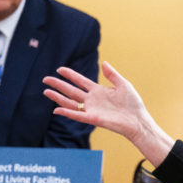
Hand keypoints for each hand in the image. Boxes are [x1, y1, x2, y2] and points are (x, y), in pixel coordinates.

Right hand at [43, 62, 172, 165]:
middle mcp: (92, 100)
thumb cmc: (132, 104)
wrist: (137, 120)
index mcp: (98, 91)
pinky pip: (77, 115)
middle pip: (71, 91)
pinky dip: (67, 112)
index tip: (60, 69)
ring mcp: (91, 109)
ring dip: (58, 98)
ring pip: (70, 102)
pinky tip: (56, 109)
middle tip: (45, 79)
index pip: (80, 81)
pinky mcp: (93, 118)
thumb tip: (104, 63)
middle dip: (58, 85)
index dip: (70, 75)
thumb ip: (112, 74)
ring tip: (46, 91)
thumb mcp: (123, 84)